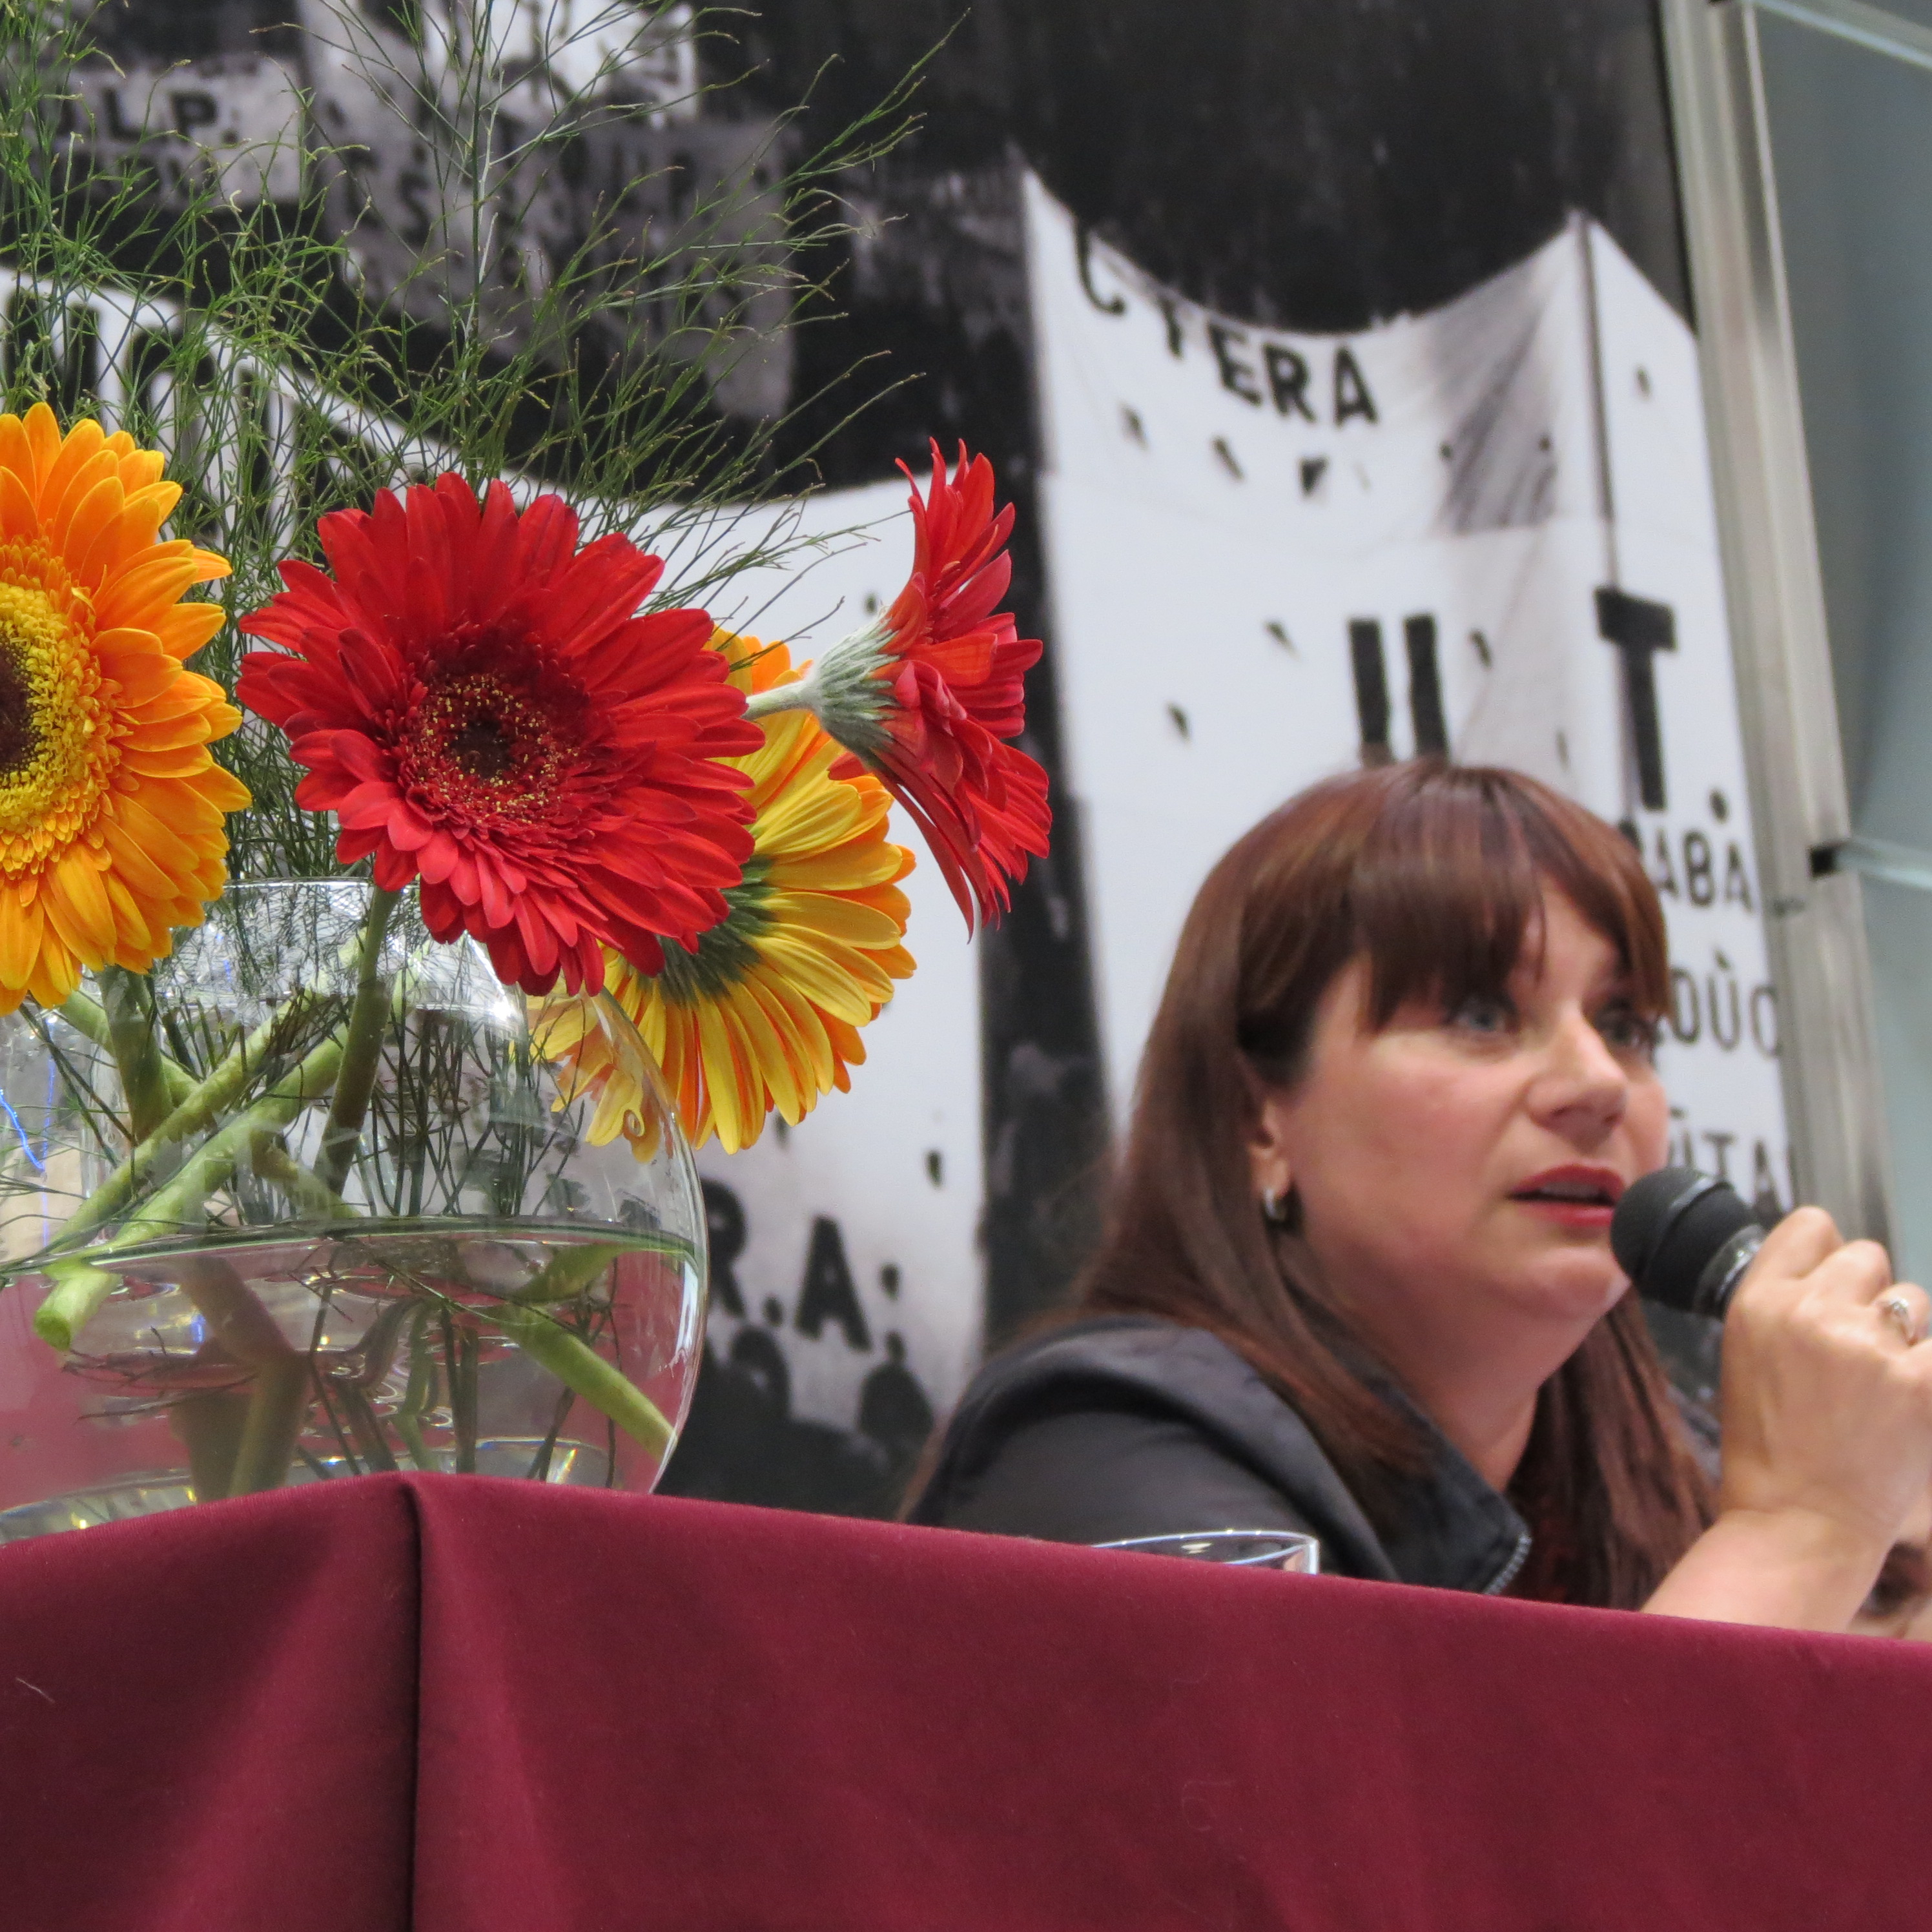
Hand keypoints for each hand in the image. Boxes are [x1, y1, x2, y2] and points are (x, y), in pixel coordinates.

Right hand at [1718, 1207, 1931, 1560]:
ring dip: (1907, 1336)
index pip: (1812, 1226)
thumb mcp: (1746, 1356)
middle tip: (1859, 1353)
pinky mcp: (1923, 1382)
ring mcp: (1869, 1346)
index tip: (1832, 1290)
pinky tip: (1915, 1397)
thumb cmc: (1769, 1447)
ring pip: (1913, 1301)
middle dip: (1870, 1298)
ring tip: (1883, 1388)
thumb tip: (1839, 1272)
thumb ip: (1786, 1305)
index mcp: (1758, 1302)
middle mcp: (1811, 1312)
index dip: (1826, 1255)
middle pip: (1868, 1257)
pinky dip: (1930, 1370)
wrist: (1798, 1523)